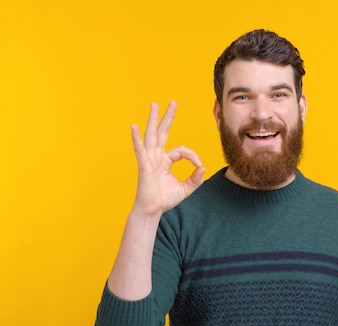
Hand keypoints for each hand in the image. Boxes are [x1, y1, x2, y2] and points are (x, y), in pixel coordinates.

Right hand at [131, 101, 204, 216]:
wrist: (152, 210)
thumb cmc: (165, 199)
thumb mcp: (186, 189)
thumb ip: (195, 178)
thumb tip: (203, 167)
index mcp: (165, 160)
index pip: (182, 150)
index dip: (192, 156)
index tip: (199, 165)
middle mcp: (156, 156)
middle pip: (163, 132)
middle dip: (168, 117)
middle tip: (173, 102)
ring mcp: (149, 159)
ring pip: (152, 135)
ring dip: (153, 119)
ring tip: (154, 105)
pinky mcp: (144, 165)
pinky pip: (140, 149)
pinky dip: (136, 138)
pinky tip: (133, 127)